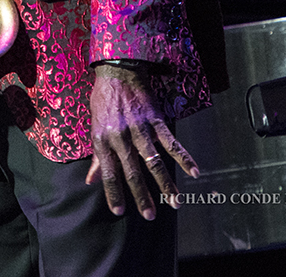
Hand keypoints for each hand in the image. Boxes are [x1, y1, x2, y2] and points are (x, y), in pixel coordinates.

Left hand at [85, 63, 199, 219]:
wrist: (116, 70)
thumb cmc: (102, 99)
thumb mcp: (93, 126)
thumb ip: (96, 156)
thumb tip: (90, 180)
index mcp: (102, 139)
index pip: (107, 172)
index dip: (113, 192)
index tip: (119, 211)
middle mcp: (120, 136)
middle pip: (132, 171)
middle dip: (142, 196)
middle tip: (150, 215)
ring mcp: (139, 128)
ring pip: (153, 161)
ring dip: (166, 183)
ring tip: (175, 201)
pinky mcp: (155, 119)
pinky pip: (171, 142)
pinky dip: (183, 157)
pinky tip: (194, 172)